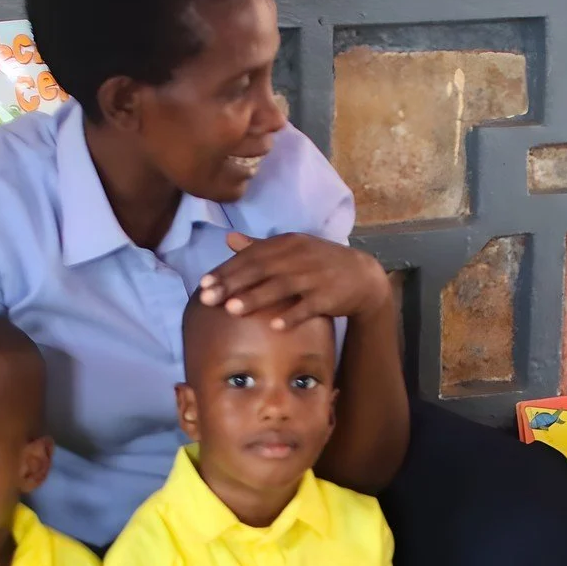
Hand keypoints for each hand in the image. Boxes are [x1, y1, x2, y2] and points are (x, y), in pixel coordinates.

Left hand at [197, 232, 390, 328]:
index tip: (203, 284)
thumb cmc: (321, 263)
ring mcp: (314, 277)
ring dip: (255, 298)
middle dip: (232, 284)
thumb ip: (260, 247)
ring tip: (231, 310)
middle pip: (260, 270)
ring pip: (281, 287)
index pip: (250, 256)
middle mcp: (299, 257)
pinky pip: (307, 307)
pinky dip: (291, 315)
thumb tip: (229, 239)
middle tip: (207, 299)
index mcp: (287, 244)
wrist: (363, 276)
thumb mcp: (292, 250)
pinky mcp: (329, 297)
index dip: (226, 270)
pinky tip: (274, 326)